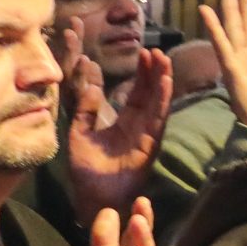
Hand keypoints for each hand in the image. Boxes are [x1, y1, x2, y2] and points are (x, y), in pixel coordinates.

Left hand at [63, 24, 173, 228]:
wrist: (94, 195)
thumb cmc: (86, 170)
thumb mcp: (79, 133)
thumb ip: (85, 110)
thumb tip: (90, 85)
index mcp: (123, 122)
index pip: (134, 92)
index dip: (139, 74)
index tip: (141, 53)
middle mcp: (138, 125)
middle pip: (149, 93)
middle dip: (153, 72)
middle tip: (155, 49)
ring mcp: (146, 133)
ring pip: (157, 101)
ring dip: (161, 80)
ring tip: (164, 58)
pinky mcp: (151, 142)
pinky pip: (159, 117)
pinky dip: (163, 99)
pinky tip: (166, 81)